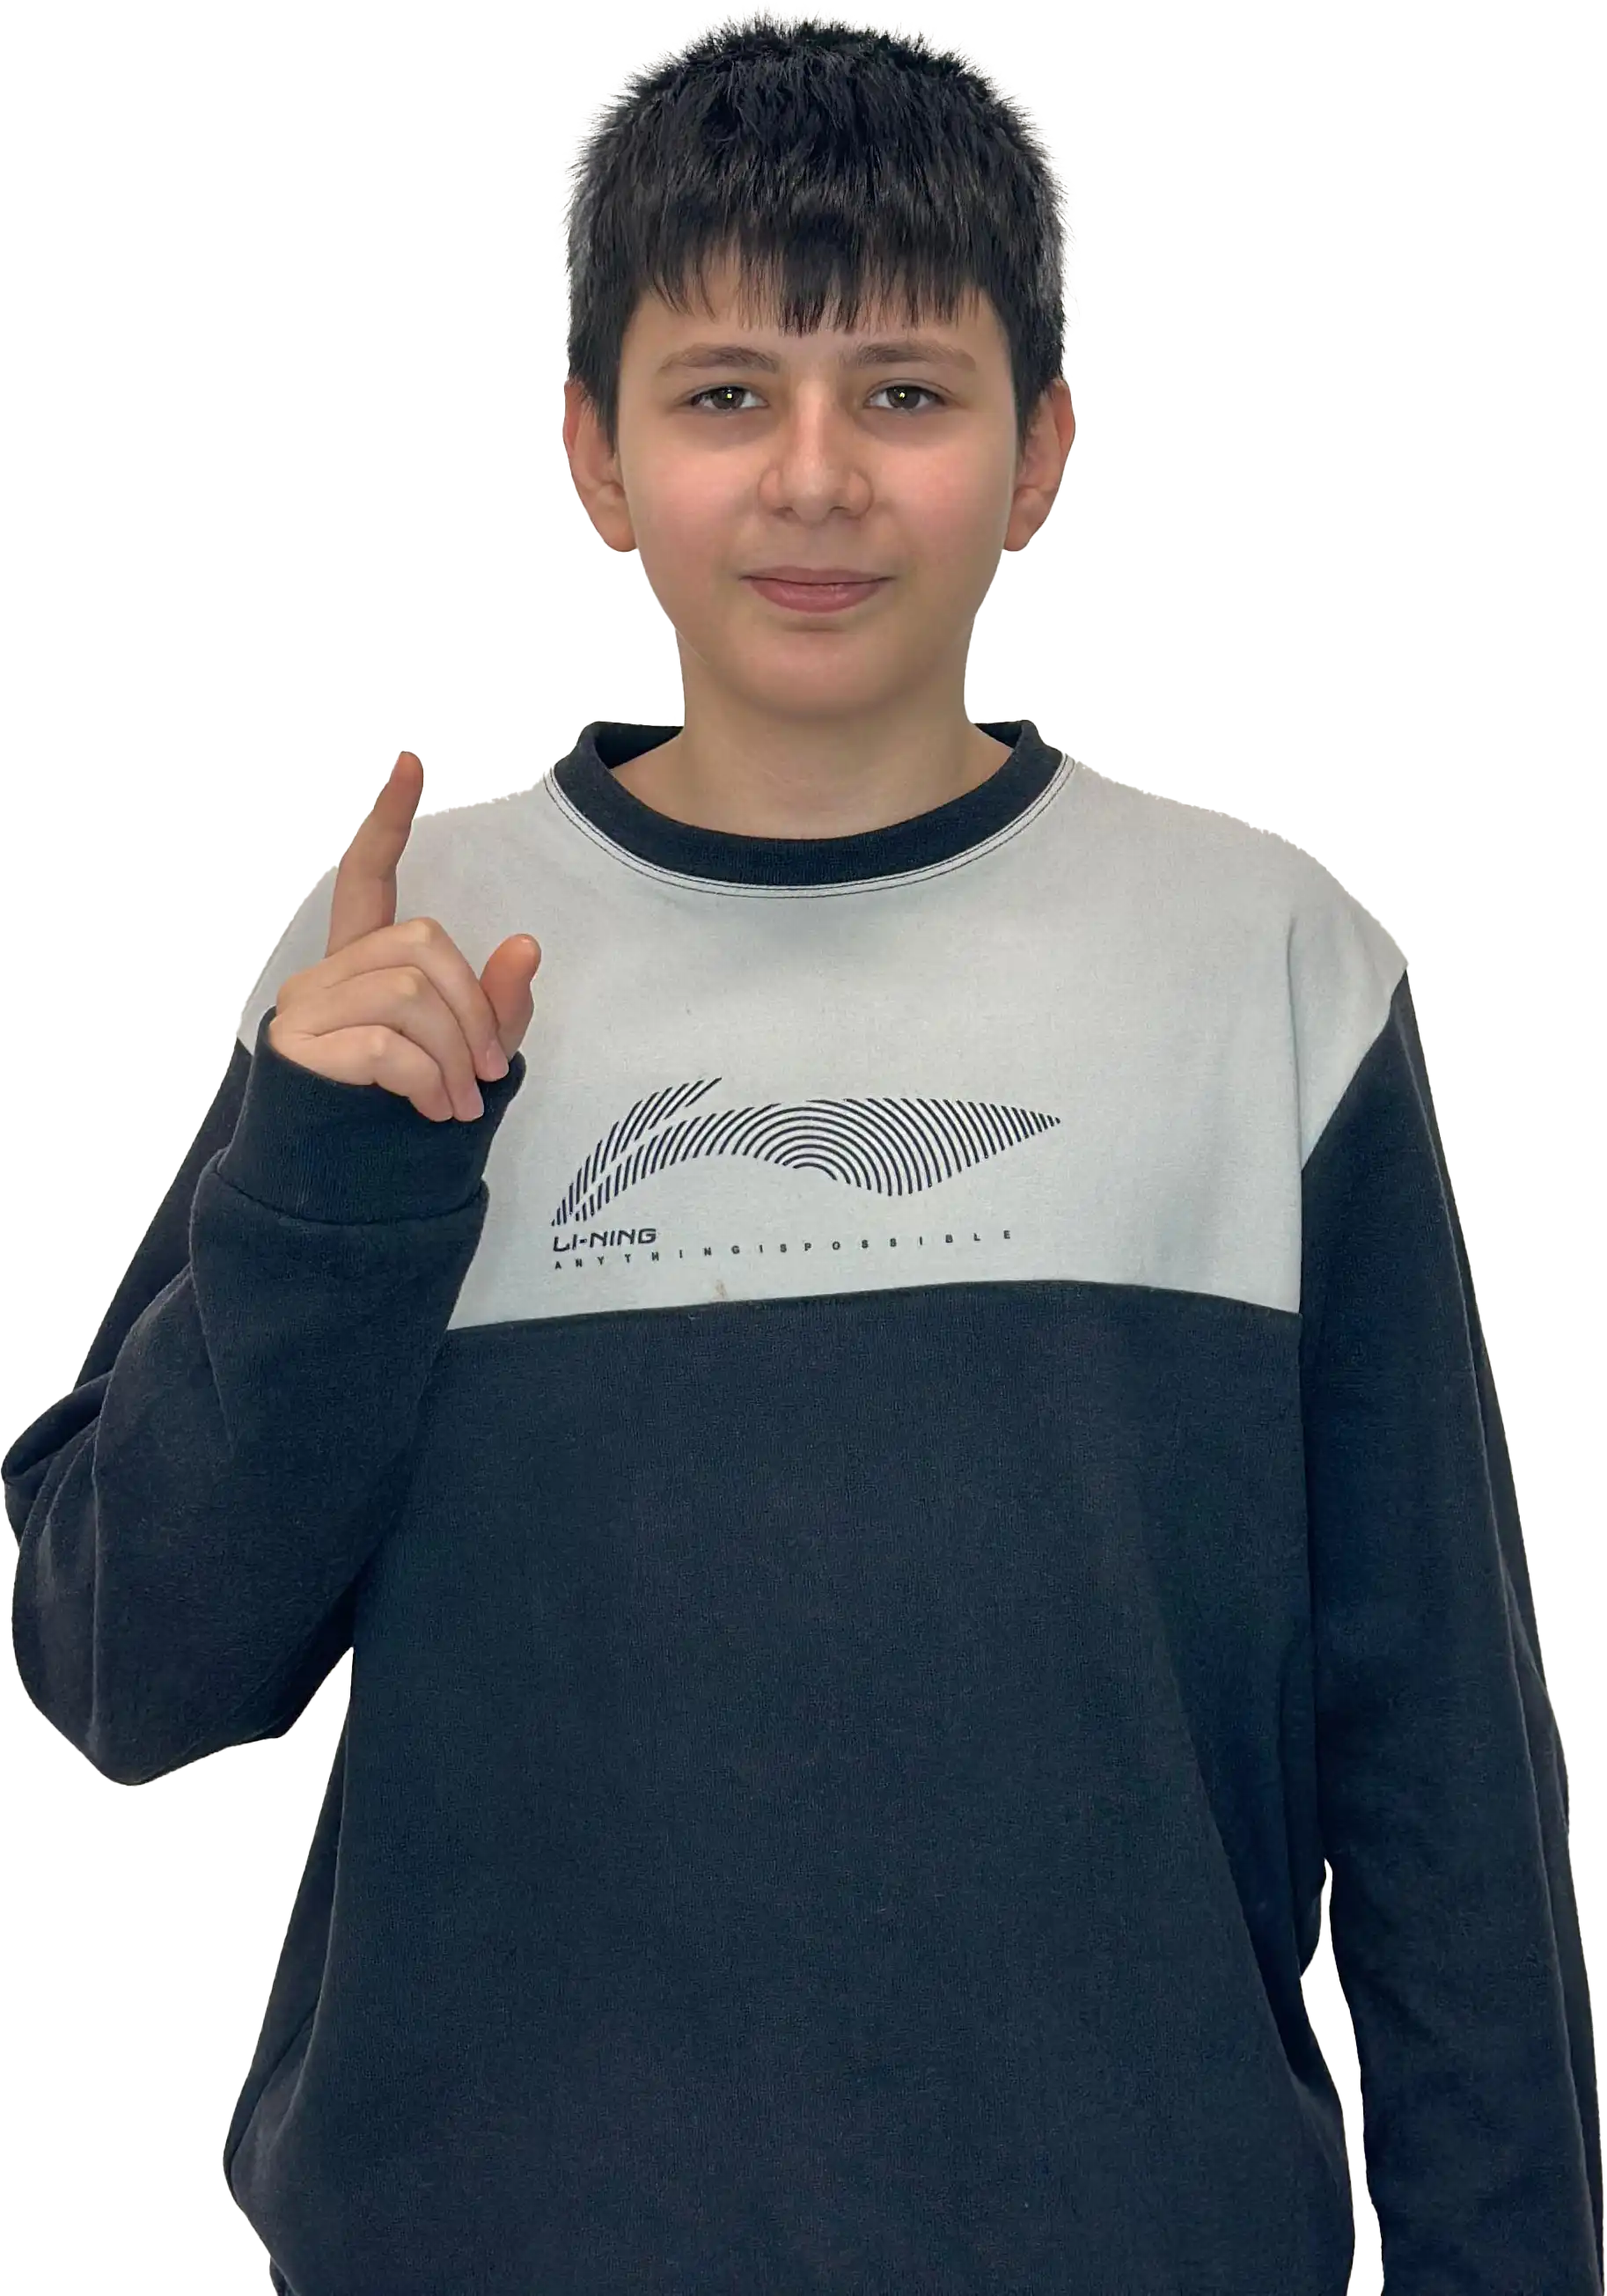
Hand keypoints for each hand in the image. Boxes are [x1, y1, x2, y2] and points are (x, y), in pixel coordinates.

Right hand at [266, 750, 540, 1123]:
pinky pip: (384, 1043)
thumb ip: (497, 1005)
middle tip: (487, 1072)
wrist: (350, 1191)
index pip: (370, 872)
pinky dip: (424, 1079)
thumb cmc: (408, 1110)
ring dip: (452, 1056)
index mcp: (363, 963)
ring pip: (410, 993)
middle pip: (424, 945)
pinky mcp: (297, 1047)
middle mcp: (325, 972)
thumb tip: (525, 944)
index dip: (388, 817)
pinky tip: (432, 1110)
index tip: (411, 760)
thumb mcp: (469, 1055)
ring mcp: (305, 1006)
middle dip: (473, 1010)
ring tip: (459, 1102)